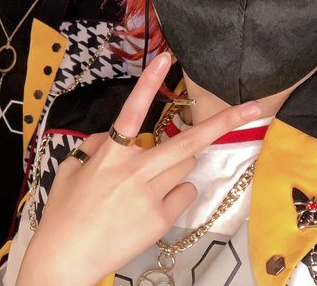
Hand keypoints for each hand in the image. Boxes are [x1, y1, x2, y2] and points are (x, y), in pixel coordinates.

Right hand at [16, 53, 262, 284]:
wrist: (67, 258)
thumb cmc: (63, 215)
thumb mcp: (69, 172)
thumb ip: (93, 148)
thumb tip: (110, 138)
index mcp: (109, 156)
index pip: (132, 112)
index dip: (148, 84)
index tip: (164, 59)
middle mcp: (134, 172)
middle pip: (187, 142)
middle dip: (223, 122)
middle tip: (253, 108)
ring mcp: (151, 197)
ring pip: (186, 166)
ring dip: (179, 162)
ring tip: (153, 177)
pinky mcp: (161, 220)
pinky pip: (184, 194)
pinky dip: (175, 192)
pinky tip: (151, 204)